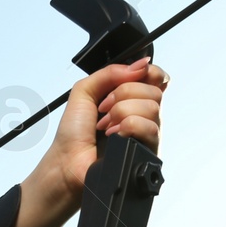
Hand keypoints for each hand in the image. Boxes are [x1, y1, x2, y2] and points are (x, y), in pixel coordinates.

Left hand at [47, 56, 169, 198]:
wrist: (67, 162)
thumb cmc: (73, 133)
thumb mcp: (84, 91)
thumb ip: (109, 72)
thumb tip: (141, 65)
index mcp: (132, 98)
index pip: (158, 78)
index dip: (149, 73)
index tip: (130, 76)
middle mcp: (144, 114)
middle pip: (154, 90)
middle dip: (123, 94)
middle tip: (103, 109)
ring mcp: (148, 133)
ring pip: (152, 107)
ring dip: (121, 112)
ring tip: (105, 126)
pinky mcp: (148, 150)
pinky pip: (149, 127)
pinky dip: (126, 127)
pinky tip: (114, 137)